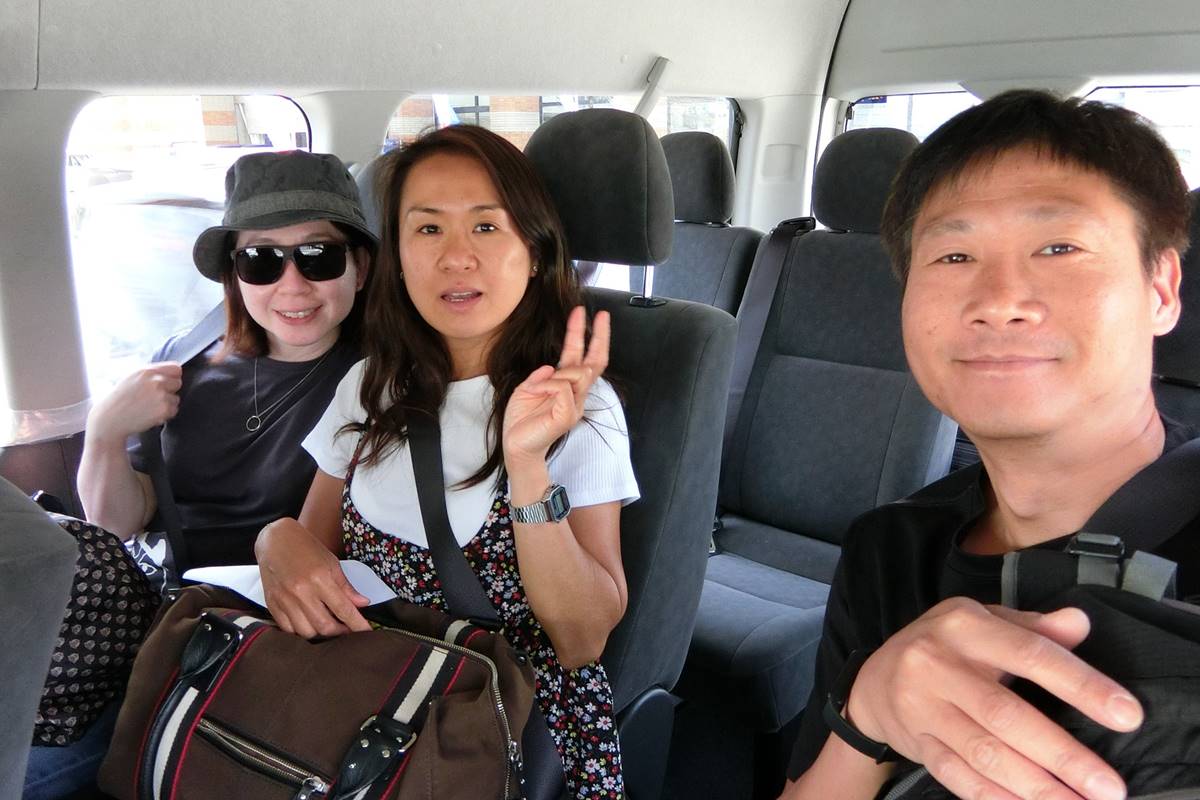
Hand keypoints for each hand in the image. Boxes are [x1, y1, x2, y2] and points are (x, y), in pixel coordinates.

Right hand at [87, 362, 183, 442]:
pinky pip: (174, 410)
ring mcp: (161, 395)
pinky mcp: (164, 409)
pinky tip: (150, 414)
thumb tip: (172, 372)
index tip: (167, 382)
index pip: (176, 368)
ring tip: (149, 407)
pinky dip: (165, 414)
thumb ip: (151, 373)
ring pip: (176, 398)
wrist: (110, 419)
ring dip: (167, 404)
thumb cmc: (120, 399)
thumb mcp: (132, 377)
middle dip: (169, 390)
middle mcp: (155, 381)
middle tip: (153, 398)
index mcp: (147, 371)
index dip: (173, 376)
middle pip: (178, 383)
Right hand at [255, 518, 371, 638]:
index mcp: (319, 579)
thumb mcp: (331, 563)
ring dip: (320, 634)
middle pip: (324, 626)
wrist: (275, 540)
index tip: (366, 632)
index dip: (357, 624)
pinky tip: (308, 622)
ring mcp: (284, 600)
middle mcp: (300, 592)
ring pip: (306, 632)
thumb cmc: (306, 548)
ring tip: (328, 624)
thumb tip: (363, 604)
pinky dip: (300, 631)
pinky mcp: (272, 604)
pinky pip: (287, 629)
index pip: (343, 609)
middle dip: (340, 632)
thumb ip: (346, 587)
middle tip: (347, 628)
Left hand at [503, 306, 609, 466]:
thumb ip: (540, 376)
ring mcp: (575, 405)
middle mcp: (576, 394)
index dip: (583, 334)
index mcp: (565, 386)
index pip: (581, 357)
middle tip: (602, 314)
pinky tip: (536, 393)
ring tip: (536, 388)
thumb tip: (551, 367)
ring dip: (555, 374)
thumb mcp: (526, 388)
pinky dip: (546, 386)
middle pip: (595, 362)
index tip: (584, 313)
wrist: (516, 446)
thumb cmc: (521, 420)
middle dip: (599, 336)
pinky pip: (562, 388)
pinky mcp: (569, 415)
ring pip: (577, 373)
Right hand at [845, 598, 1139, 799]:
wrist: (873, 681)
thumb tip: (1080, 624)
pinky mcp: (916, 743)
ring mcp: (921, 707)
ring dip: (1036, 786)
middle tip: (1109, 787)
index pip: (1030, 654)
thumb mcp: (982, 621)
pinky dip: (997, 797)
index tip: (1126, 715)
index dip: (1080, 685)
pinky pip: (959, 776)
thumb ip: (1032, 627)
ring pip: (984, 753)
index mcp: (962, 626)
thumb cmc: (944, 647)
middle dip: (1062, 755)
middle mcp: (936, 664)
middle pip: (1006, 715)